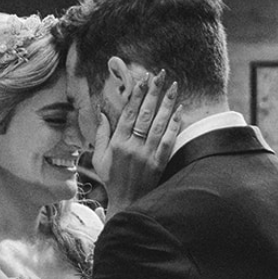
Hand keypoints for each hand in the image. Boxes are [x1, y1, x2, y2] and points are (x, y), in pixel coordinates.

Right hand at [91, 72, 181, 214]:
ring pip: (159, 124)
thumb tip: (102, 114)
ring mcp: (147, 155)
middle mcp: (133, 147)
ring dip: (167, 103)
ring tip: (173, 86)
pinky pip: (169, 140)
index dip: (136, 95)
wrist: (127, 203)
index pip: (129, 113)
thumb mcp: (98, 159)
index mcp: (117, 143)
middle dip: (153, 92)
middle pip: (145, 114)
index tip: (142, 79)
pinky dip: (174, 125)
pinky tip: (179, 111)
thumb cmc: (111, 180)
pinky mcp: (159, 163)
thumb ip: (100, 136)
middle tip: (160, 75)